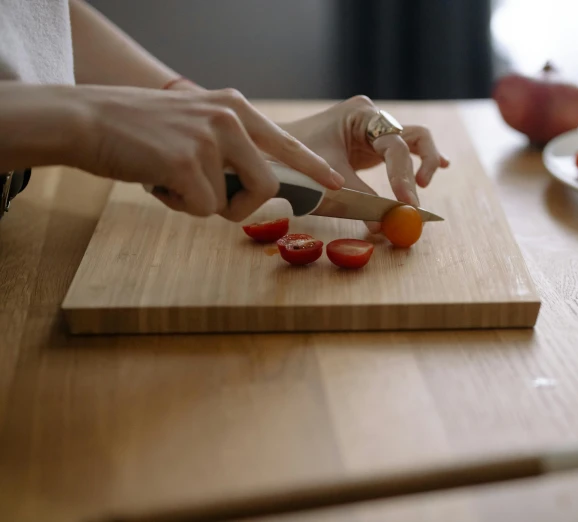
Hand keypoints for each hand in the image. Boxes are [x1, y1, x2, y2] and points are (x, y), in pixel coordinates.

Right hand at [72, 85, 344, 220]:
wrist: (87, 119)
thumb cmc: (140, 131)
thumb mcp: (195, 124)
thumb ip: (229, 146)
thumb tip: (258, 185)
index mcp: (234, 108)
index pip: (286, 143)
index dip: (313, 167)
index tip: (335, 182)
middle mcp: (229, 119)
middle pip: (268, 185)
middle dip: (244, 206)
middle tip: (212, 201)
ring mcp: (210, 139)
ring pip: (231, 203)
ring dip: (202, 205)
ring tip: (171, 180)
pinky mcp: (188, 162)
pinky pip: (203, 209)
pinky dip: (180, 207)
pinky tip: (157, 182)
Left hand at [278, 96, 449, 230]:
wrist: (270, 150)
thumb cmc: (294, 160)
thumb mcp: (329, 181)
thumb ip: (360, 201)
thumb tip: (383, 228)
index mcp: (361, 114)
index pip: (395, 145)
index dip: (403, 175)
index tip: (407, 203)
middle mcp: (371, 117)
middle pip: (415, 136)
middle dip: (422, 166)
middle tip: (415, 197)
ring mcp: (373, 129)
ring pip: (415, 141)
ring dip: (425, 162)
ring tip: (424, 185)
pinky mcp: (372, 144)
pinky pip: (405, 149)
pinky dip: (421, 159)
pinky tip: (443, 167)